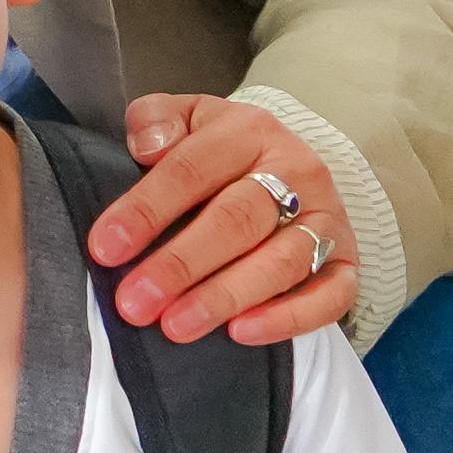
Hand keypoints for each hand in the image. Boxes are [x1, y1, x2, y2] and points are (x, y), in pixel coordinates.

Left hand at [86, 95, 357, 344]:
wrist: (289, 167)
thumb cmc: (219, 152)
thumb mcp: (186, 119)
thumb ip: (156, 120)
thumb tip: (147, 146)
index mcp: (249, 131)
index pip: (191, 169)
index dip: (146, 210)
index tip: (105, 248)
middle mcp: (297, 172)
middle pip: (237, 219)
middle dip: (181, 264)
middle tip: (134, 302)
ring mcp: (327, 219)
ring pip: (282, 261)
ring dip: (225, 296)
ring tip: (175, 326)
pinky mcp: (346, 263)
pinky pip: (330, 296)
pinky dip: (288, 318)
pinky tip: (241, 334)